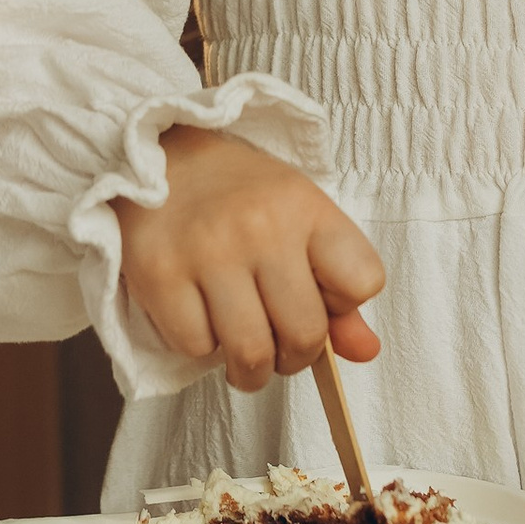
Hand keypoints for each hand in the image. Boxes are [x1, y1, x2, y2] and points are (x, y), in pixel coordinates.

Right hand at [114, 125, 384, 391]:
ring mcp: (207, 251)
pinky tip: (199, 317)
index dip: (343, 304)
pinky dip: (200, 346)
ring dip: (250, 369)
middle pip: (305, 334)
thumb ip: (337, 288)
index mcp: (305, 208)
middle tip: (277, 346)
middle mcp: (260, 227)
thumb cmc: (239, 195)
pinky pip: (195, 346)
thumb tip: (366, 352)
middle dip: (294, 356)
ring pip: (250, 352)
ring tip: (241, 351)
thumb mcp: (299, 221)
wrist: (161, 155)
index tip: (317, 295)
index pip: (362, 282)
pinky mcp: (158, 274)